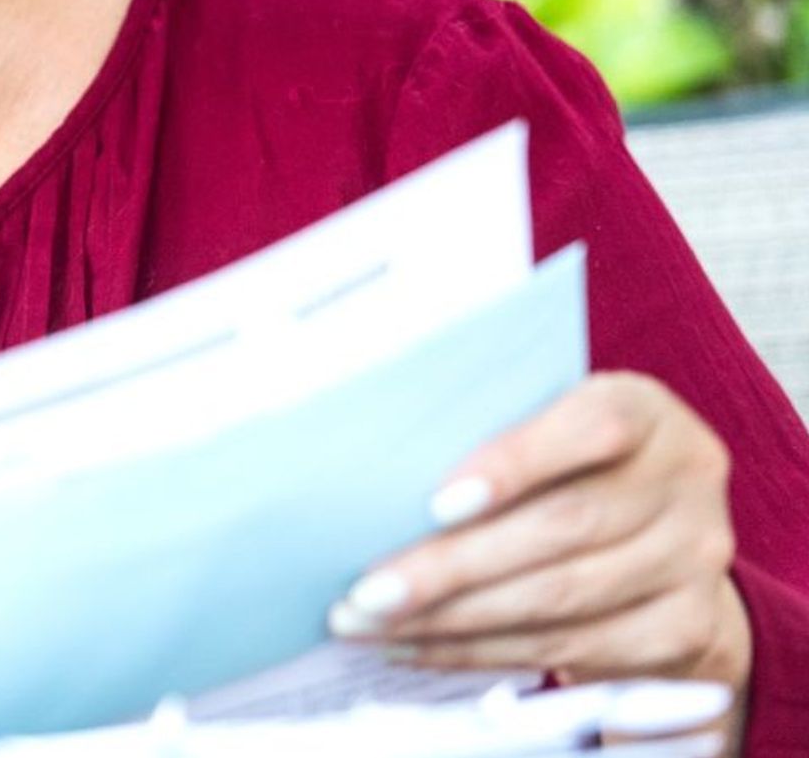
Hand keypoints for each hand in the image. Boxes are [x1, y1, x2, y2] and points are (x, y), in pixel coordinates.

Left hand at [328, 372, 749, 731]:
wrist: (664, 533)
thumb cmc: (566, 460)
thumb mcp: (543, 419)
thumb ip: (486, 427)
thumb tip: (370, 458)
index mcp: (644, 409)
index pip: (590, 427)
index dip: (514, 464)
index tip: (436, 503)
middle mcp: (684, 480)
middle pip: (563, 528)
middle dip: (451, 567)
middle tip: (366, 593)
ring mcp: (695, 558)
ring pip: (562, 600)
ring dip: (454, 622)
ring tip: (373, 625)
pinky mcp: (686, 628)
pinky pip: (576, 650)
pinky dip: (488, 654)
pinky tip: (422, 647)